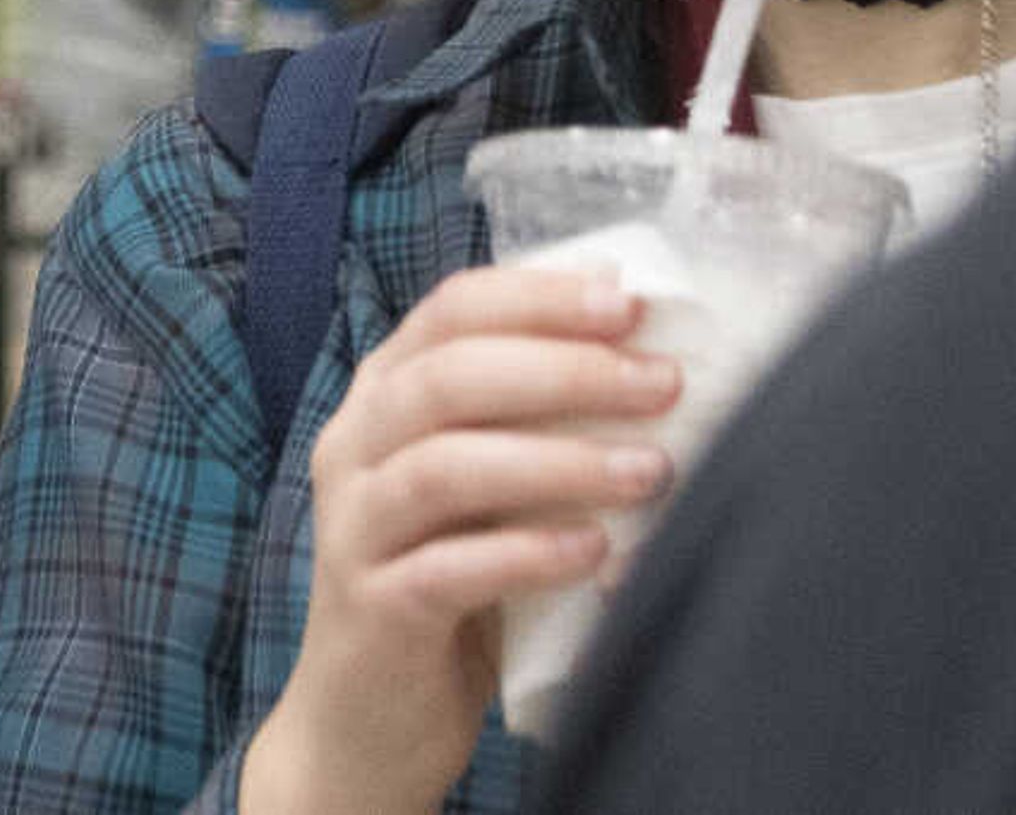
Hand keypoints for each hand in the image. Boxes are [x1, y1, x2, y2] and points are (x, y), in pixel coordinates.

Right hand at [237, 261, 680, 814]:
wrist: (365, 717)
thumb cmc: (447, 580)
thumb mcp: (482, 487)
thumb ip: (530, 424)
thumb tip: (645, 360)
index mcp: (382, 396)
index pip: (452, 310)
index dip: (541, 299)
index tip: (631, 305)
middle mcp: (354, 446)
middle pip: (449, 377)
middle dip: (566, 370)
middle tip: (661, 385)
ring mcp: (354, 528)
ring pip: (445, 467)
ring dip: (558, 462)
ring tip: (648, 471)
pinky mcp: (373, 608)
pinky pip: (450, 568)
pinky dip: (528, 552)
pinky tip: (594, 553)